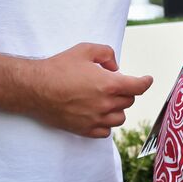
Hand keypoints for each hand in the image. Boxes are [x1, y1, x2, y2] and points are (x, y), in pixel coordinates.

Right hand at [25, 43, 152, 138]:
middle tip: (112, 85)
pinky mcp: (85, 130)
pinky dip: (106, 124)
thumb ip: (106, 53)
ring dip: (117, 109)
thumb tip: (115, 67)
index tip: (147, 80)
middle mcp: (105, 105)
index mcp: (109, 85)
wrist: (35, 88)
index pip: (138, 87)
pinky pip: (106, 132)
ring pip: (120, 118)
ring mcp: (96, 119)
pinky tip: (98, 114)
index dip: (145, 82)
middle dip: (125, 91)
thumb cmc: (58, 68)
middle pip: (129, 101)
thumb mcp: (84, 50)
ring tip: (105, 100)